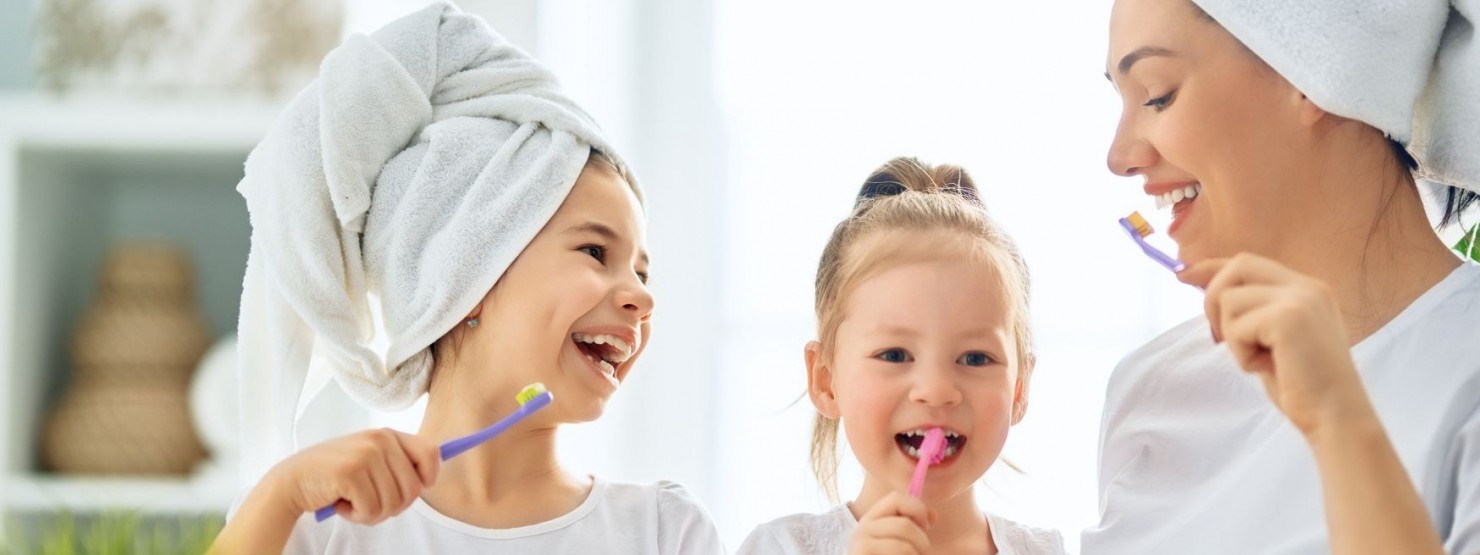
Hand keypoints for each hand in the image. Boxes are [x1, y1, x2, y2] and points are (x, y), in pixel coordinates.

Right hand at [269, 428, 441, 524]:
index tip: (412, 489)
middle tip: (369, 502)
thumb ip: (397, 464)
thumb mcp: (370, 460)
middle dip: (393, 506)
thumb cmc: (335, 475)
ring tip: (352, 501)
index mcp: (388, 434)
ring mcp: (365, 454)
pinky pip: (372, 510)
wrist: (292, 480)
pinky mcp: (351, 473)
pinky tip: (341, 503)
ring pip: (393, 504)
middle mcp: (380, 440)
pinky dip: (357, 516)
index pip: (430, 454)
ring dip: (372, 513)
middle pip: (413, 489)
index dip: (428, 478)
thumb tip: (428, 481)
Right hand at [849, 491, 935, 554]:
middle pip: (905, 526)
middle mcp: (861, 530)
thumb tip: (933, 516)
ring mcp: (860, 548)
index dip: (918, 509)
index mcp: (871, 520)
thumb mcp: (899, 542)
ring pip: (904, 548)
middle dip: (922, 543)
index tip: (926, 526)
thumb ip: (913, 526)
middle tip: (920, 554)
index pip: (896, 498)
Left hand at [1177, 254, 1371, 436]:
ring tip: (1261, 360)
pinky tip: (1267, 368)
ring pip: (1230, 300)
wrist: (1336, 416)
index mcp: (1307, 289)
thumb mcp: (1274, 339)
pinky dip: (1241, 354)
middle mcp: (1307, 287)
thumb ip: (1253, 312)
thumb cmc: (1302, 386)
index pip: (1249, 262)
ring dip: (1233, 337)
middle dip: (1214, 297)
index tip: (1184, 274)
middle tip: (1220, 336)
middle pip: (1238, 265)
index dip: (1213, 267)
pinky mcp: (1288, 318)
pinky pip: (1236, 327)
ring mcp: (1300, 299)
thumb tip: (1207, 289)